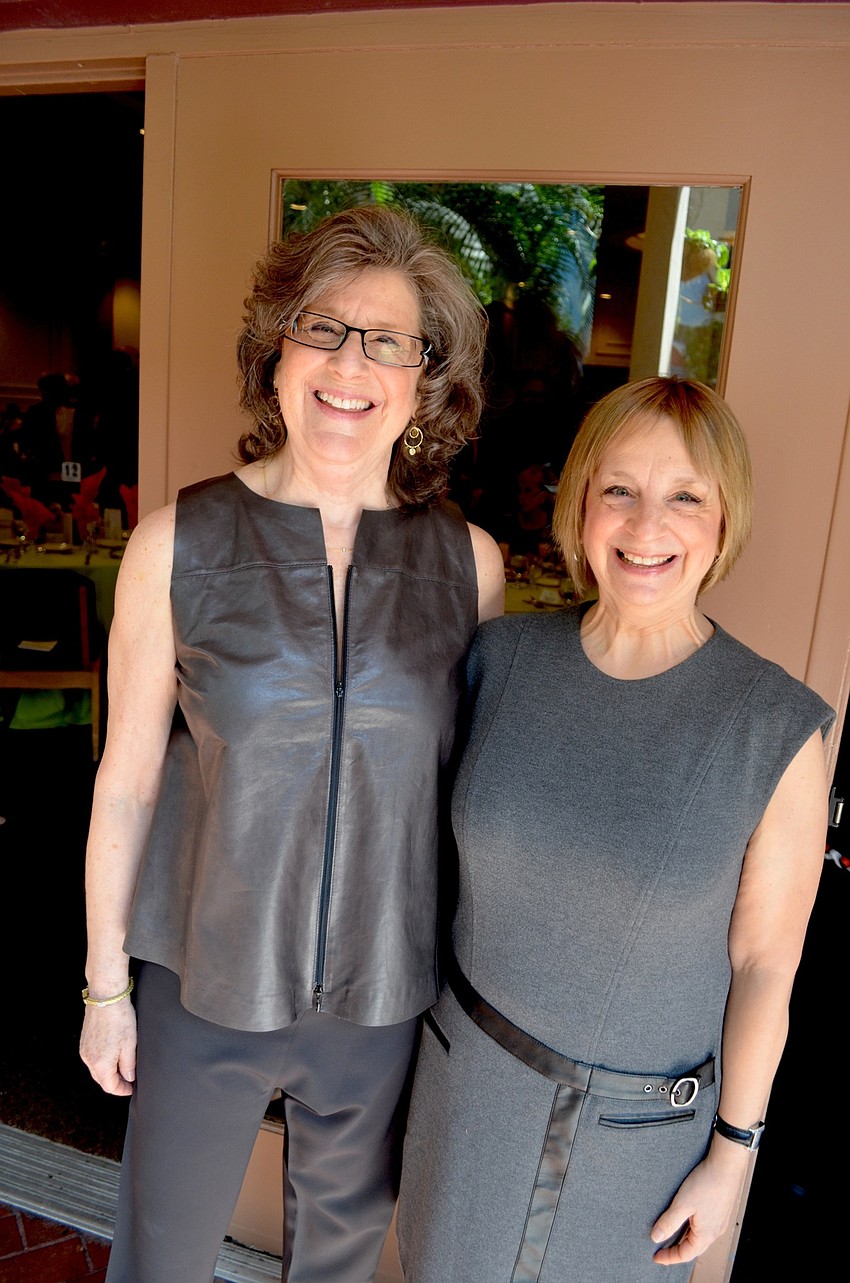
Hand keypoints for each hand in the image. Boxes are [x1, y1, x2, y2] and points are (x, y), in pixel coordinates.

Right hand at [80, 1000, 136, 1096]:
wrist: (106, 997)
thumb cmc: (119, 1018)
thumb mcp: (130, 1045)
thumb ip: (129, 1065)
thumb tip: (129, 1077)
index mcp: (101, 1064)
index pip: (110, 1087)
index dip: (122, 1090)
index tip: (131, 1088)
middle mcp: (89, 1060)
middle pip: (102, 1079)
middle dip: (116, 1082)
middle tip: (129, 1079)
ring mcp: (84, 1050)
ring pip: (97, 1069)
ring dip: (109, 1071)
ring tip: (123, 1066)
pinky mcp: (84, 1041)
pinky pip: (93, 1058)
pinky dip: (103, 1061)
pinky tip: (113, 1054)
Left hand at [650, 1145, 746, 1265]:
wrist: (727, 1164)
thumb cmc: (706, 1183)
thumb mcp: (682, 1204)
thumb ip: (669, 1222)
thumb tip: (656, 1237)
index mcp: (706, 1235)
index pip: (685, 1254)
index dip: (669, 1257)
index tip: (656, 1257)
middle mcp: (714, 1231)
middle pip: (693, 1248)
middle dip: (677, 1250)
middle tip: (662, 1248)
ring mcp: (719, 1220)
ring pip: (699, 1236)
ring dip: (684, 1238)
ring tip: (671, 1233)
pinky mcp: (720, 1209)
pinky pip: (704, 1226)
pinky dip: (692, 1228)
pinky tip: (686, 1218)